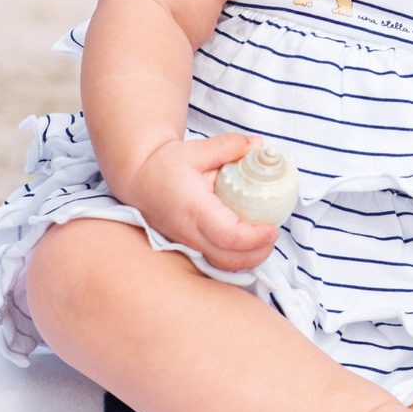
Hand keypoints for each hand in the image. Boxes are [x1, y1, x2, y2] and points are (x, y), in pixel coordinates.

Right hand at [126, 133, 279, 271]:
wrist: (139, 180)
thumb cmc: (166, 165)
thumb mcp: (197, 149)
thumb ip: (229, 146)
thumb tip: (259, 145)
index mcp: (194, 208)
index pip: (228, 234)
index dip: (254, 237)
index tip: (273, 228)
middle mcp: (189, 232)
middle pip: (228, 259)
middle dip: (257, 253)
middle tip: (273, 235)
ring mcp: (187, 244)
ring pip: (222, 265)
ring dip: (248, 259)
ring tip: (264, 240)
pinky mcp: (188, 248)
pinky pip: (214, 262)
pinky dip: (235, 258)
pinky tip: (247, 244)